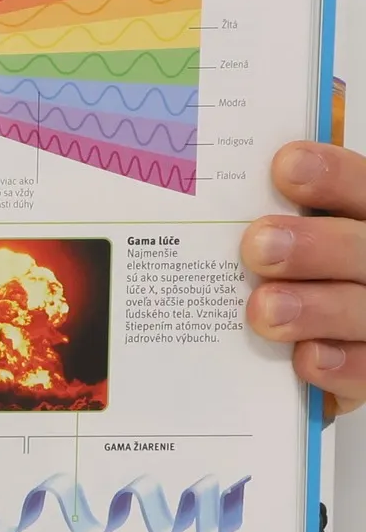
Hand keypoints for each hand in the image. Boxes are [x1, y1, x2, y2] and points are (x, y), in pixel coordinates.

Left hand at [245, 142, 365, 415]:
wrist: (311, 349)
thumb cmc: (279, 280)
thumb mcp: (273, 240)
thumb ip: (256, 218)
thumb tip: (183, 187)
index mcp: (358, 218)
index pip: (361, 186)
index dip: (332, 175)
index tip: (284, 167)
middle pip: (363, 247)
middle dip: (314, 245)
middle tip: (257, 247)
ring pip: (363, 309)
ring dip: (315, 308)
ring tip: (264, 310)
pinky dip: (340, 365)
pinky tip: (306, 359)